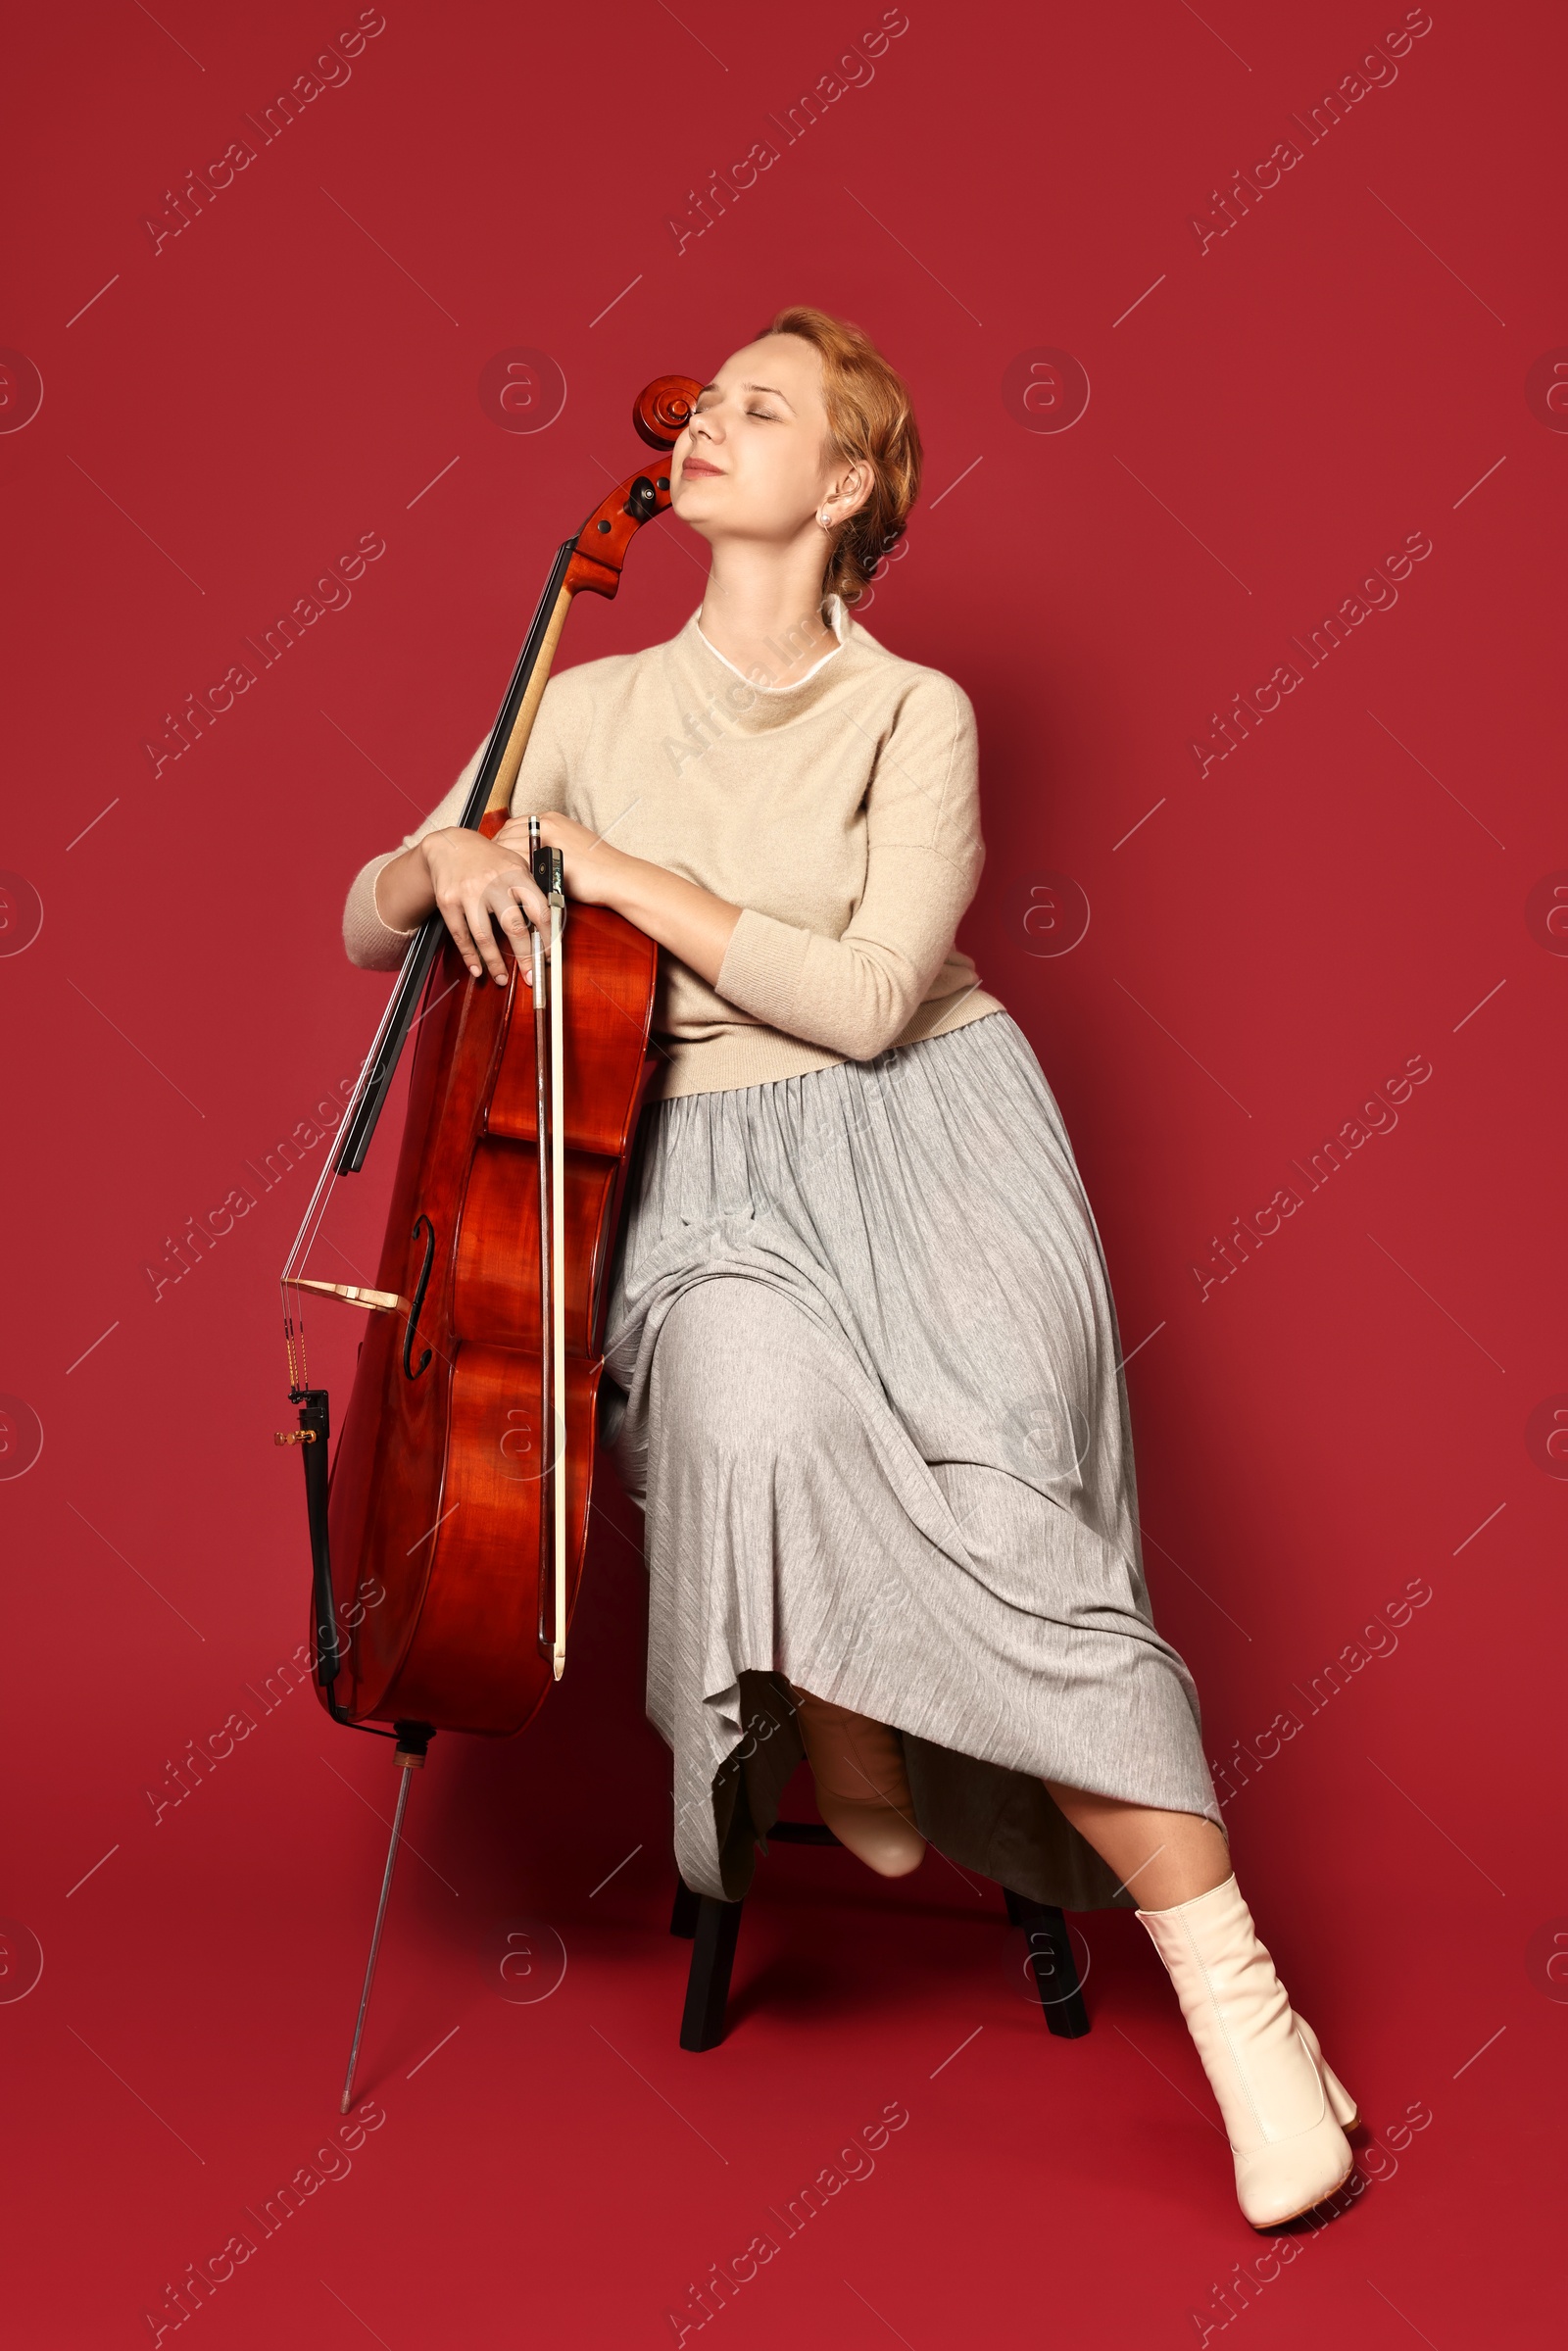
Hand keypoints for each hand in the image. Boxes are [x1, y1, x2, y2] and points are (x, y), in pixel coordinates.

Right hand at [421, 827, 552, 987]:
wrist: (450, 845)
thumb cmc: (488, 859)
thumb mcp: (514, 863)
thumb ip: (530, 887)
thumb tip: (549, 922)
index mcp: (516, 873)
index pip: (539, 909)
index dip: (546, 936)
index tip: (549, 955)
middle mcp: (493, 882)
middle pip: (514, 927)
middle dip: (525, 956)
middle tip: (532, 977)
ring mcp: (469, 893)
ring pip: (485, 936)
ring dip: (495, 963)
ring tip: (503, 979)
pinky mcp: (449, 901)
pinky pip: (461, 935)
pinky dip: (470, 956)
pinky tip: (478, 969)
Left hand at [494, 811, 627, 909]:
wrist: (617, 877)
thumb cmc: (598, 870)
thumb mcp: (570, 847)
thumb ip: (548, 847)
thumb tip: (529, 857)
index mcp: (552, 819)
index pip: (513, 825)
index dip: (502, 842)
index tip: (497, 857)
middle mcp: (546, 822)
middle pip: (505, 833)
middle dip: (496, 852)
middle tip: (491, 871)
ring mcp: (545, 836)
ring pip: (507, 847)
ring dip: (499, 864)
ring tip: (496, 879)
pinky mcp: (546, 853)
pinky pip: (517, 861)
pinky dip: (509, 872)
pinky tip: (508, 884)